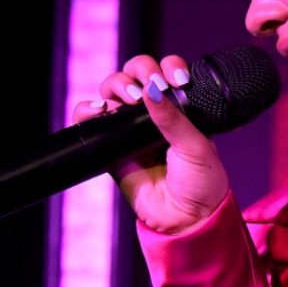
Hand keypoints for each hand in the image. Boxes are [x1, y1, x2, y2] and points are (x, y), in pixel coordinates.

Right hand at [73, 52, 229, 232]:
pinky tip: (98, 110)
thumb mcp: (195, 146)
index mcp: (178, 108)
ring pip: (111, 91)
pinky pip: (90, 122)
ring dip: (115, 85)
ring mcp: (129, 129)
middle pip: (134, 74)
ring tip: (129, 99)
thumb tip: (151, 89)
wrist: (187, 219)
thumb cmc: (201, 184)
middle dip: (139, 71)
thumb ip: (173, 117)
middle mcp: (152, 114)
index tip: (176, 80)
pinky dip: (86, 110)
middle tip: (149, 87)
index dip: (167, 67)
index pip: (165, 72)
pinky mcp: (111, 148)